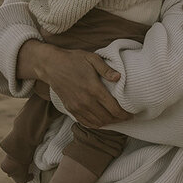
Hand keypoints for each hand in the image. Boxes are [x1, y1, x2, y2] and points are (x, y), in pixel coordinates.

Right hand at [18, 40, 132, 127]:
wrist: (51, 65)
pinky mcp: (70, 109)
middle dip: (119, 120)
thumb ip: (106, 69)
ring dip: (108, 123)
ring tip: (115, 119)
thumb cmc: (73, 59)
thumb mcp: (92, 58)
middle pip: (107, 118)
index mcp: (94, 89)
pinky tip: (101, 120)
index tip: (131, 114)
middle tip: (125, 117)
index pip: (114, 109)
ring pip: (97, 122)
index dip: (124, 114)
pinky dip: (95, 124)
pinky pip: (85, 122)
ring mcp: (77, 106)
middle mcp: (86, 101)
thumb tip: (119, 77)